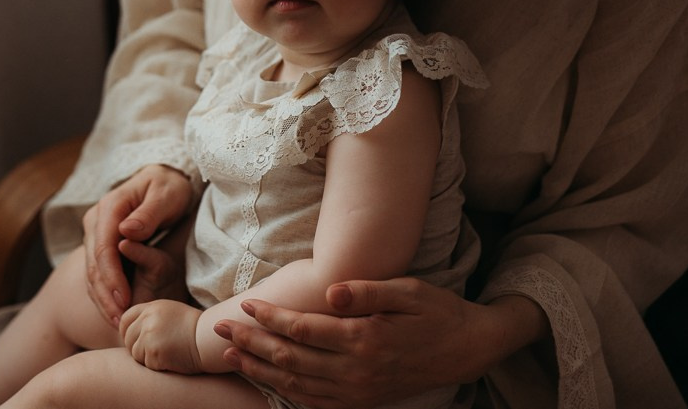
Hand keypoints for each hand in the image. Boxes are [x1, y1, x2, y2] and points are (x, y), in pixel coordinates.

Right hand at [81, 165, 192, 323]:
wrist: (161, 179)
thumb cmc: (168, 187)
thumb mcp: (167, 195)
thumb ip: (149, 213)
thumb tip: (127, 231)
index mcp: (110, 206)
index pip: (104, 248)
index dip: (112, 278)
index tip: (124, 300)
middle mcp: (95, 220)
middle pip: (93, 264)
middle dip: (105, 296)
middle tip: (119, 321)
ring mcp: (95, 233)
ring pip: (91, 272)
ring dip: (102, 299)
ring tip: (117, 322)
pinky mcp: (99, 244)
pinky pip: (97, 273)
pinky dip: (104, 294)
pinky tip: (115, 311)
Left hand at [120, 299, 202, 373]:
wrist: (210, 340)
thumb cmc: (192, 330)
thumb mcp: (169, 314)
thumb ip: (149, 318)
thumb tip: (126, 331)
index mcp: (151, 307)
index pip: (125, 320)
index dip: (127, 333)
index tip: (135, 341)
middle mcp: (148, 318)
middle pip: (128, 339)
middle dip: (138, 348)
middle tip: (156, 351)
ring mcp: (150, 335)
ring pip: (135, 354)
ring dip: (147, 359)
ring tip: (167, 354)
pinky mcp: (154, 352)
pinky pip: (146, 364)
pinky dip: (157, 366)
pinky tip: (171, 360)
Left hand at [213, 278, 493, 408]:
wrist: (467, 348)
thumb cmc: (436, 310)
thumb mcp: (408, 290)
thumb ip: (367, 291)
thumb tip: (330, 289)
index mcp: (365, 339)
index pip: (303, 329)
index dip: (270, 317)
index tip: (245, 302)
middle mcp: (357, 370)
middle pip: (291, 359)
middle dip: (251, 343)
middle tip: (220, 329)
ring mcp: (359, 391)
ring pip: (297, 384)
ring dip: (260, 370)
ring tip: (230, 355)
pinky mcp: (362, 400)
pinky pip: (315, 402)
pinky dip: (285, 393)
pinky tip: (266, 381)